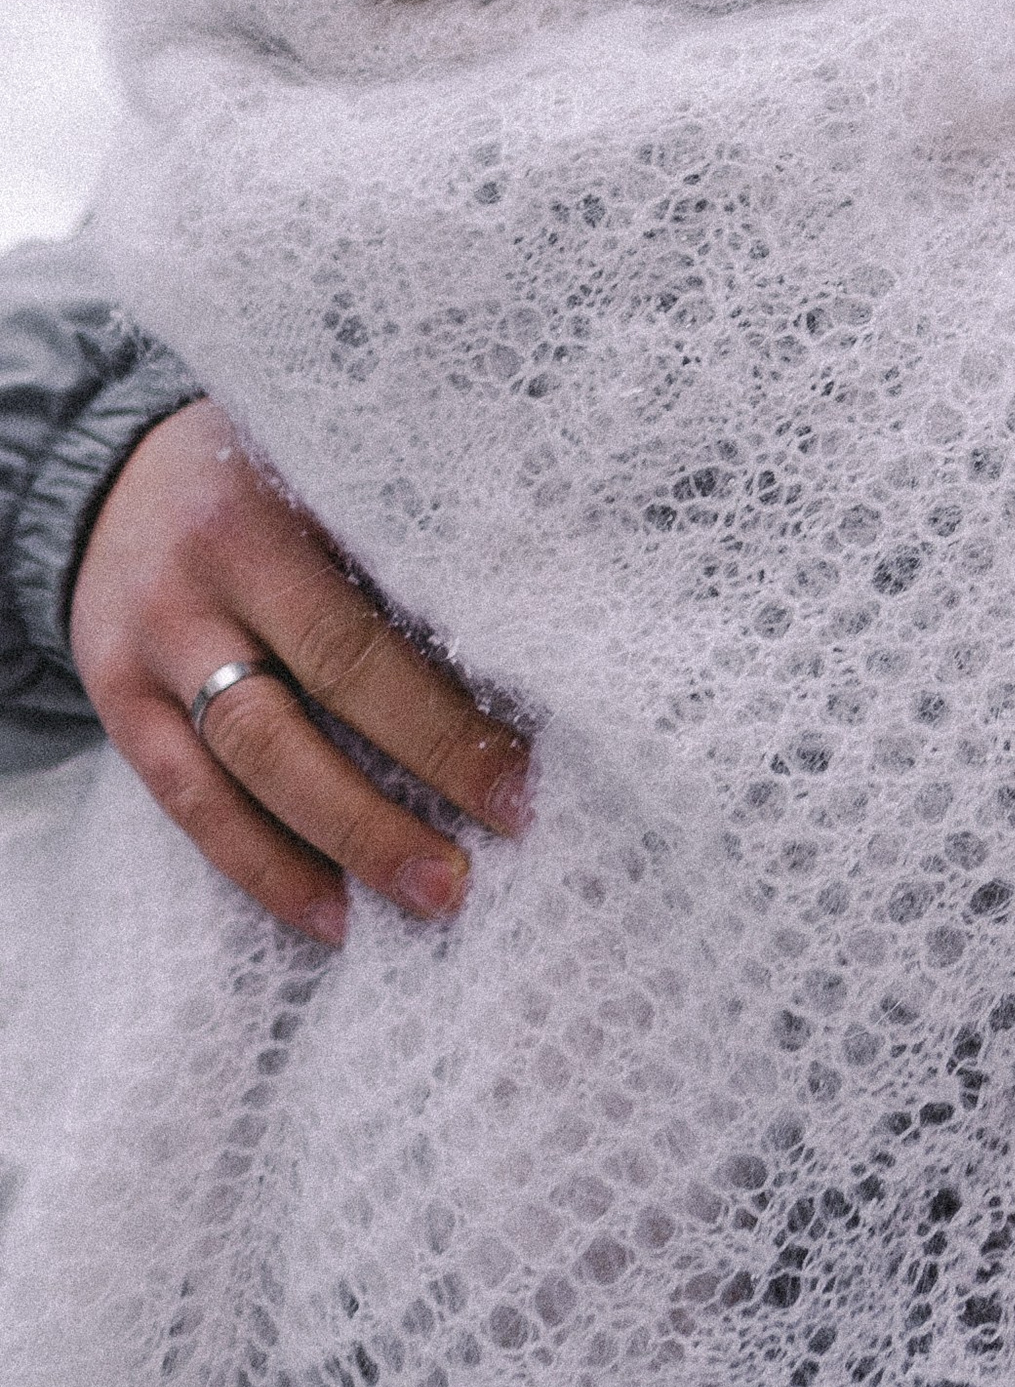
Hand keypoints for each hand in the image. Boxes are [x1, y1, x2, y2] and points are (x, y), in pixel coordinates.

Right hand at [68, 401, 530, 947]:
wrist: (116, 478)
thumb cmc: (269, 477)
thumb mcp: (330, 473)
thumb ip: (401, 541)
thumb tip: (528, 646)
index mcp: (272, 508)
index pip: (366, 627)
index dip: (444, 712)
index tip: (526, 773)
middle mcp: (203, 576)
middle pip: (314, 691)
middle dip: (413, 777)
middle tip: (497, 840)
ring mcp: (149, 645)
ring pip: (246, 762)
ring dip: (345, 838)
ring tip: (430, 894)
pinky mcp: (114, 702)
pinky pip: (186, 801)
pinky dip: (258, 863)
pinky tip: (327, 913)